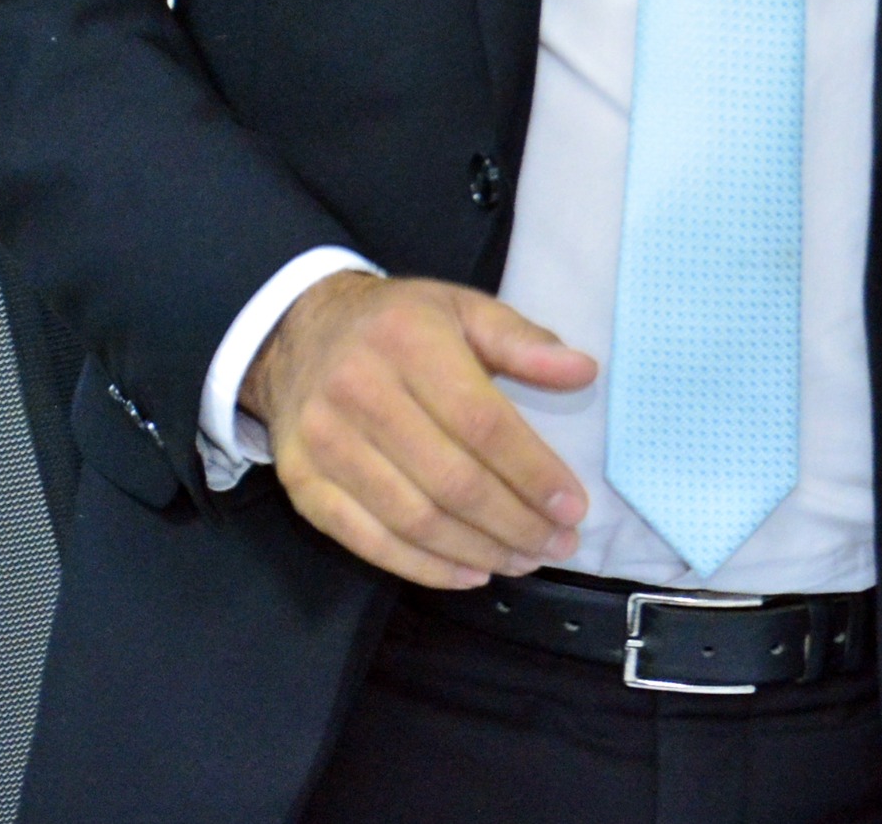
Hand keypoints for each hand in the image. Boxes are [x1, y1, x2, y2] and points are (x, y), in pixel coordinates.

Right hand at [241, 272, 594, 588]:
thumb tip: (583, 371)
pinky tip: (470, 572)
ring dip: (479, 551)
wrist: (298, 334)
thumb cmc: (397, 325)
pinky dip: (425, 568)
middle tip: (559, 543)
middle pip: (452, 480)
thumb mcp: (462, 309)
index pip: (482, 423)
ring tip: (524, 559)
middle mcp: (359, 391)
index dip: (533, 472)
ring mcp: (324, 443)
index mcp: (407, 341)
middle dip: (516, 523)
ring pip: (415, 519)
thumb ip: (522, 341)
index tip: (573, 506)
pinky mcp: (302, 484)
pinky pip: (369, 541)